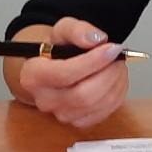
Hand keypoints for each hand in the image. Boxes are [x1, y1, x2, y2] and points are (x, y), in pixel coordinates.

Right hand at [14, 18, 130, 128]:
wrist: (54, 67)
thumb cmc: (57, 49)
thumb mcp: (63, 30)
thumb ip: (78, 30)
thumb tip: (96, 39)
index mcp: (33, 76)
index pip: (66, 74)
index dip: (94, 61)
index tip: (112, 48)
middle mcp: (45, 100)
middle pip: (84, 94)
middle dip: (109, 73)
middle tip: (118, 56)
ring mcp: (62, 114)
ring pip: (99, 104)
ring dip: (117, 81)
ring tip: (117, 64)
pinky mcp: (79, 122)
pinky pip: (106, 111)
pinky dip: (118, 93)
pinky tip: (116, 78)